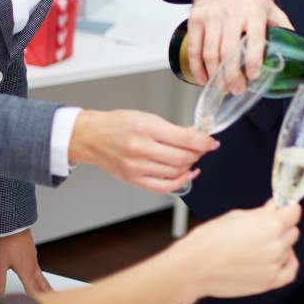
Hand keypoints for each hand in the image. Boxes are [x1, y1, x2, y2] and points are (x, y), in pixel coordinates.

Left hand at [0, 229, 50, 294]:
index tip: (40, 303)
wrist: (13, 223)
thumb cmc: (7, 241)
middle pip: (41, 283)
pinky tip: (36, 272)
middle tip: (52, 298)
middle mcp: (32, 265)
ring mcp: (33, 257)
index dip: (36, 298)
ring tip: (48, 289)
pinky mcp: (31, 251)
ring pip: (41, 274)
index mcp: (26, 270)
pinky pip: (38, 266)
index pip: (33, 290)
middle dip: (46, 292)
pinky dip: (40, 274)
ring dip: (45, 284)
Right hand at [69, 109, 218, 192]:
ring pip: (175, 172)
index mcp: (146, 128)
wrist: (90, 137)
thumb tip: (195, 134)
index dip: (204, 141)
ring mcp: (136, 167)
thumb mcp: (146, 117)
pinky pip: (163, 187)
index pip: (184, 138)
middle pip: (182, 158)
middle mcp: (141, 149)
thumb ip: (172, 128)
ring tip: (192, 157)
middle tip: (204, 148)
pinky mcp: (133, 180)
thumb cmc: (117, 124)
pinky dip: (180, 182)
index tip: (212, 141)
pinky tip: (187, 174)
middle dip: (199, 154)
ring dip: (190, 166)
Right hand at [177, 200, 300, 298]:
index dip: (288, 208)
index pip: (295, 211)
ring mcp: (274, 264)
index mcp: (270, 224)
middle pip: (293, 230)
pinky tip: (279, 258)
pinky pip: (290, 271)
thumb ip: (261, 213)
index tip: (284, 209)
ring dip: (280, 245)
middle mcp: (276, 244)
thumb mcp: (237, 216)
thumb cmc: (210, 241)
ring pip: (289, 249)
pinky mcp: (269, 281)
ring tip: (260, 246)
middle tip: (265, 228)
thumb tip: (274, 207)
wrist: (196, 267)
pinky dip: (288, 263)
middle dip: (282, 227)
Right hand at [189, 0, 291, 84]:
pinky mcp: (195, 20)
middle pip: (228, 51)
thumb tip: (296, 49)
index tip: (253, 77)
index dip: (253, 61)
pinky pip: (194, 48)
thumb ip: (282, 26)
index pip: (254, 39)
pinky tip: (204, 79)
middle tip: (237, 90)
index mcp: (253, 12)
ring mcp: (211, 17)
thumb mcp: (269, 7)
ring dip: (215, 76)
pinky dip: (198, 67)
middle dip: (232, 76)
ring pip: (210, 53)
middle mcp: (231, 14)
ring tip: (223, 89)